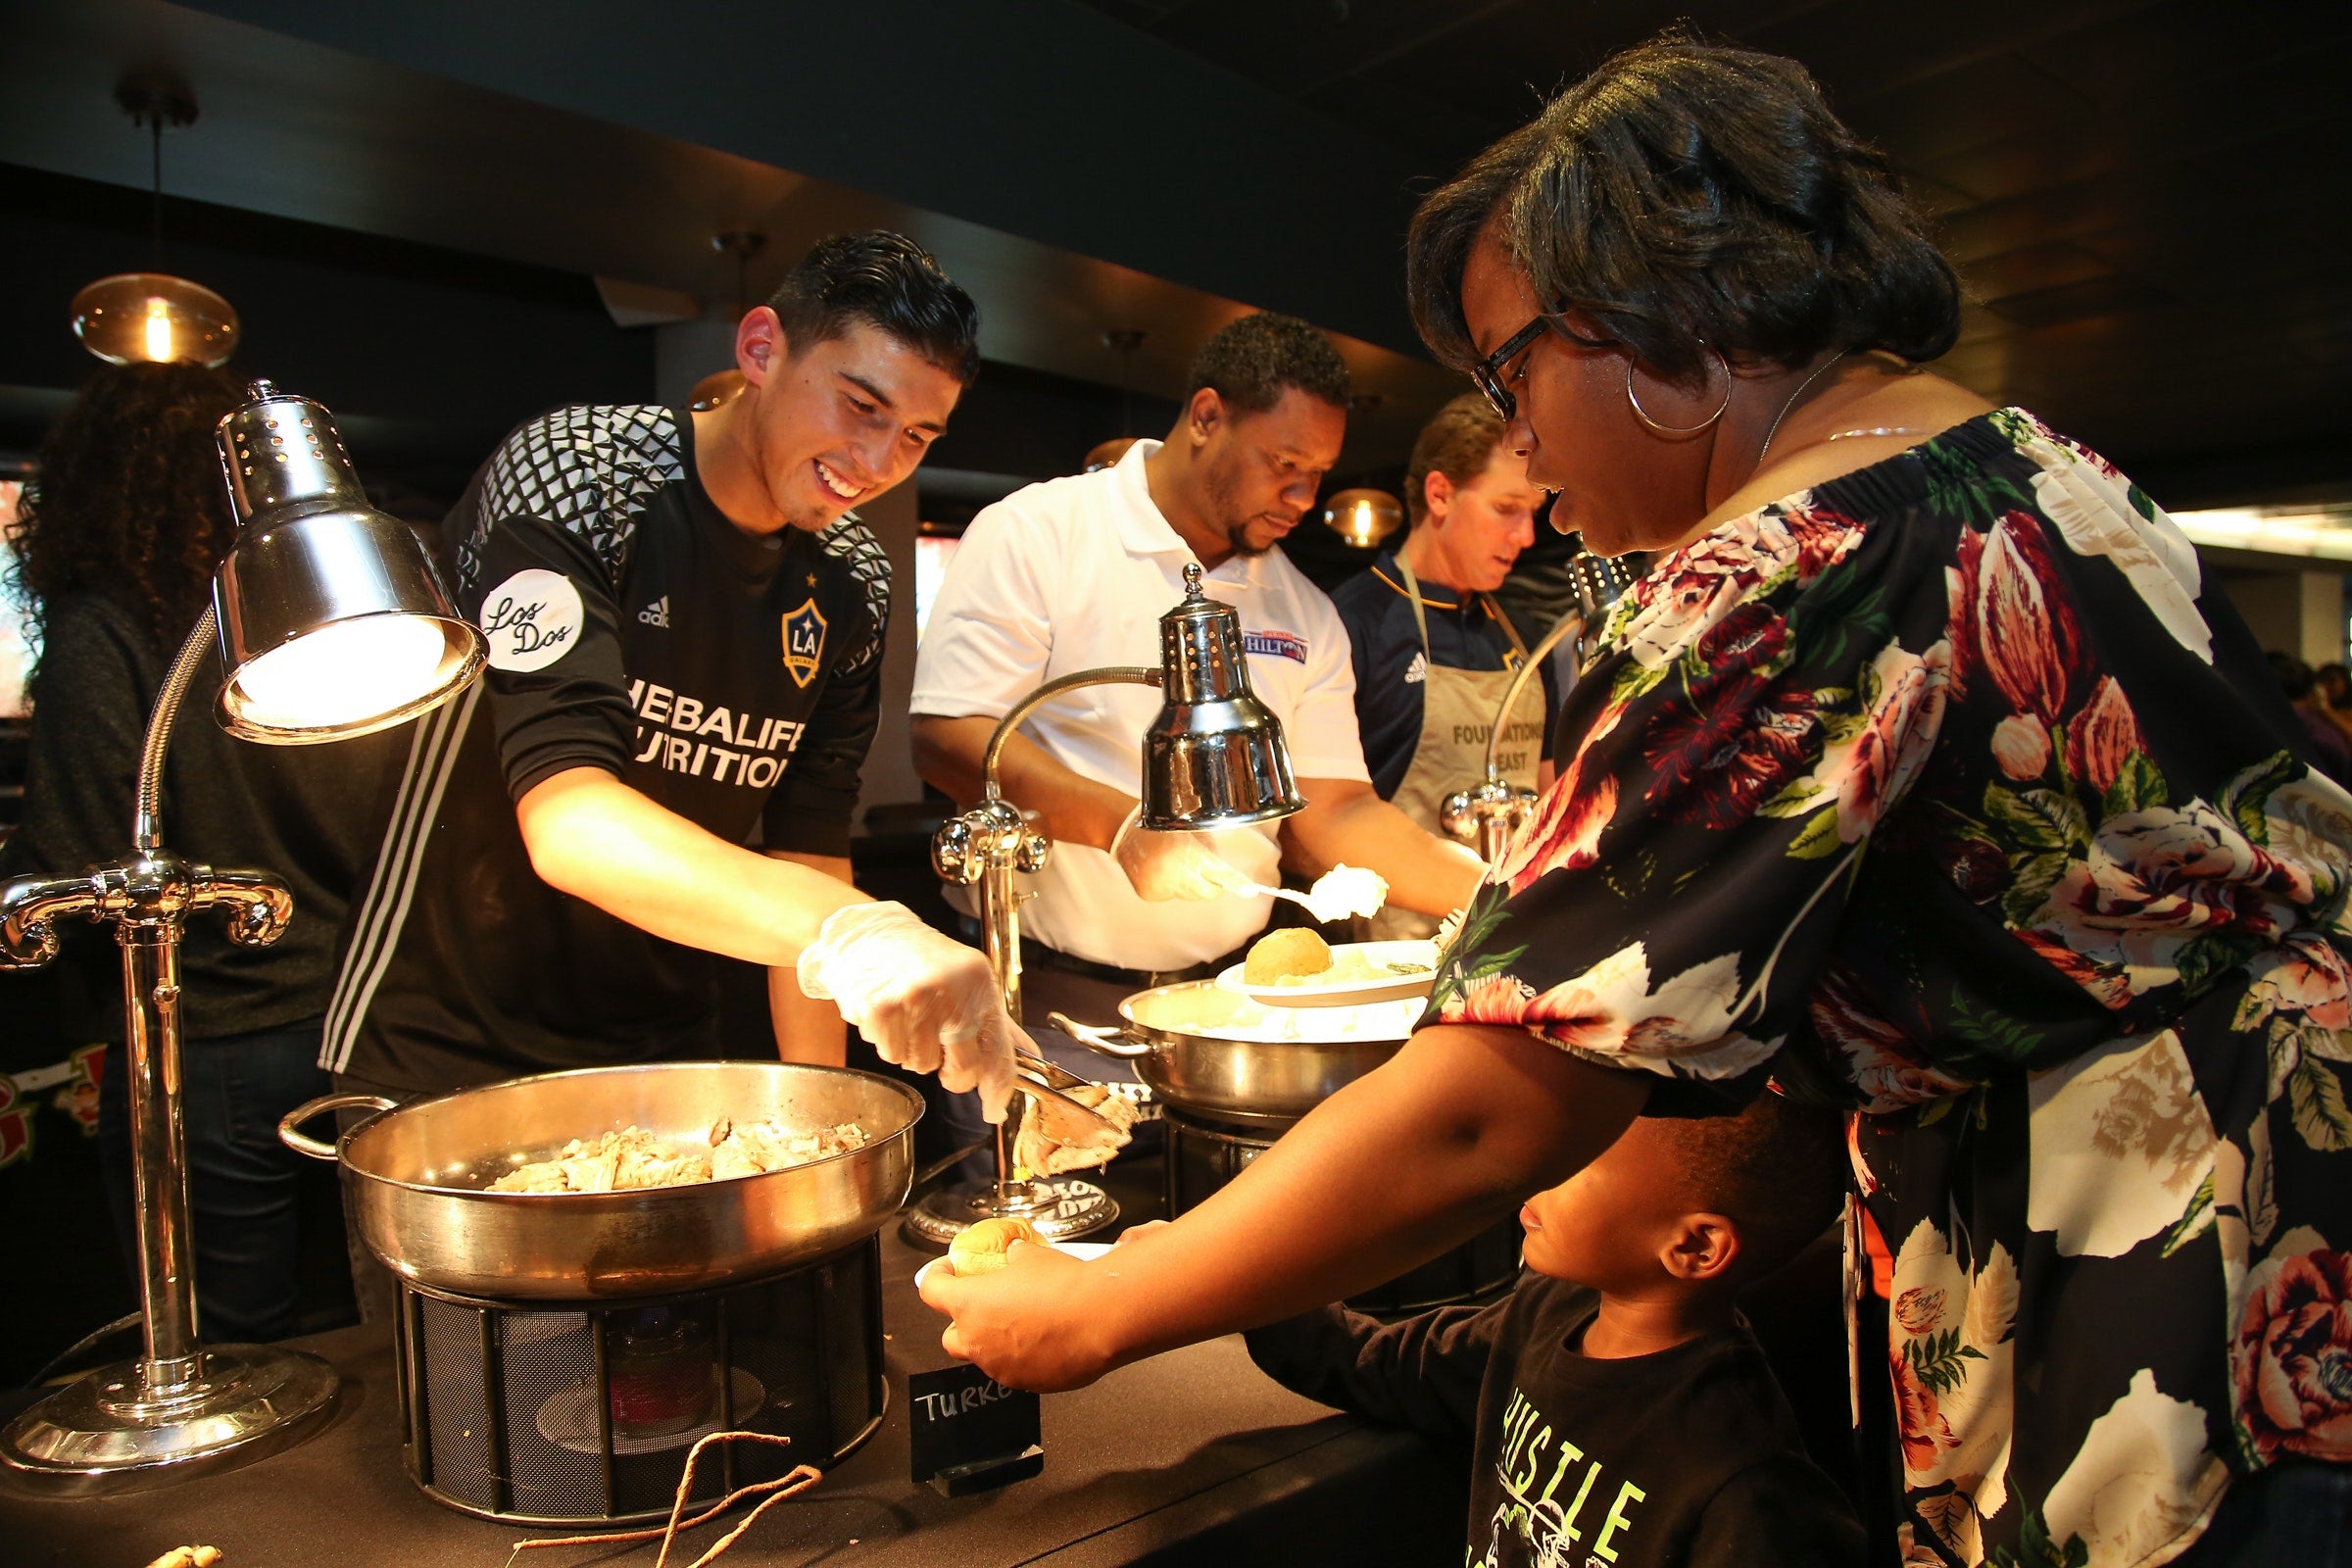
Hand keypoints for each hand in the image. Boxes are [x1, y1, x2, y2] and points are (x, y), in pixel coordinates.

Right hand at [795, 901, 1016, 1122]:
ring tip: (908, 1018)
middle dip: (953, 1075)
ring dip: (914, 1052)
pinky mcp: (881, 1009)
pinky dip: (889, 1043)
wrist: (867, 931)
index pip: (998, 1051)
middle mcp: (950, 991)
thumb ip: (997, 1022)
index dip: (998, 1089)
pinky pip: (891, 1054)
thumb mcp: (969, 981)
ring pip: (921, 1066)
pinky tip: (888, 1015)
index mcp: (979, 983)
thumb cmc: (921, 960)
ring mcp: (914, 1000)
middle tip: (939, 1053)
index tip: (994, 1109)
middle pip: (963, 1069)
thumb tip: (1030, 1056)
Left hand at [918, 1242, 1122, 1390]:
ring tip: (1024, 1320)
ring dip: (994, 1340)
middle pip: (950, 1336)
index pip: (930, 1290)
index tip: (946, 1271)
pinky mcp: (1027, 1383)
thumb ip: (1014, 1258)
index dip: (935, 1276)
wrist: (1100, 1318)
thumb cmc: (1065, 1287)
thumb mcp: (1033, 1257)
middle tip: (983, 1304)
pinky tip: (1046, 1338)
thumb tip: (1015, 1255)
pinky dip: (1023, 1356)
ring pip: (984, 1355)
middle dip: (962, 1321)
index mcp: (970, 1304)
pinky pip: (1015, 1369)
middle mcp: (978, 1341)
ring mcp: (1000, 1367)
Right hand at [1110, 807, 1280, 900]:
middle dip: (1212, 884)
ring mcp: (1159, 885)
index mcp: (1186, 851)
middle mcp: (1173, 871)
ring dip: (1190, 884)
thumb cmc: (1164, 826)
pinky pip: (1172, 896)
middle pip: (1207, 892)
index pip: (1219, 873)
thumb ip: (1212, 855)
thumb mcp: (1192, 831)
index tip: (1251, 891)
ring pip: (1190, 895)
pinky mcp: (1148, 894)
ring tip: (1176, 864)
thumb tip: (1234, 879)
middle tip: (1206, 871)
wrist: (1125, 831)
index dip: (1236, 882)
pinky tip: (1161, 871)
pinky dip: (1172, 887)